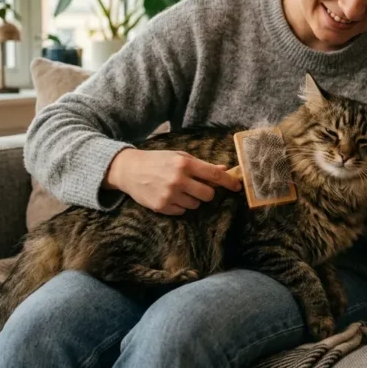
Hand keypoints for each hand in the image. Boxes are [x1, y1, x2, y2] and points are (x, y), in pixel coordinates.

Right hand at [104, 149, 240, 214]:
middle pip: (208, 194)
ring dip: (192, 199)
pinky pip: (182, 211)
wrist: (129, 170)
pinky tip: (170, 195)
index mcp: (184, 163)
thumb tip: (224, 170)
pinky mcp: (161, 206)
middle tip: (198, 187)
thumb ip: (202, 165)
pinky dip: (180, 205)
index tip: (237, 186)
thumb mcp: (179, 156)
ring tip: (179, 189)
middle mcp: (178, 179)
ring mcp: (169, 194)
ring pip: (196, 204)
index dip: (228, 182)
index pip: (213, 175)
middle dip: (207, 192)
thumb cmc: (158, 160)